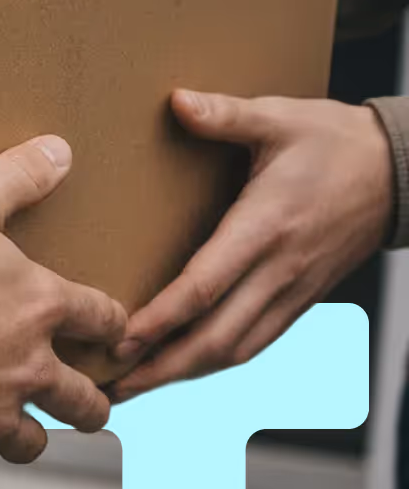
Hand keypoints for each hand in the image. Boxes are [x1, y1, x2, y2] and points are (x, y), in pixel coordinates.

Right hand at [0, 136, 127, 488]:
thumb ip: (13, 176)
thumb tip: (60, 150)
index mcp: (39, 308)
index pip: (103, 317)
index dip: (112, 321)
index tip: (112, 326)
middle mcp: (28, 370)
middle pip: (86, 399)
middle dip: (93, 401)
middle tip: (89, 399)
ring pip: (34, 443)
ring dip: (32, 435)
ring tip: (21, 428)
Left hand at [109, 90, 393, 402]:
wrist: (404, 172)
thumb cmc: (335, 141)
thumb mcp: (280, 116)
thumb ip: (226, 114)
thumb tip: (176, 100)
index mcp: (266, 226)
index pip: (206, 286)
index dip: (161, 320)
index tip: (119, 339)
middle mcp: (279, 270)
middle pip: (216, 338)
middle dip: (161, 367)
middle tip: (110, 387)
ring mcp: (292, 291)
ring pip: (236, 350)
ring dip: (183, 375)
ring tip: (134, 388)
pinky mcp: (300, 300)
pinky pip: (254, 343)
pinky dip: (214, 363)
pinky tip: (181, 370)